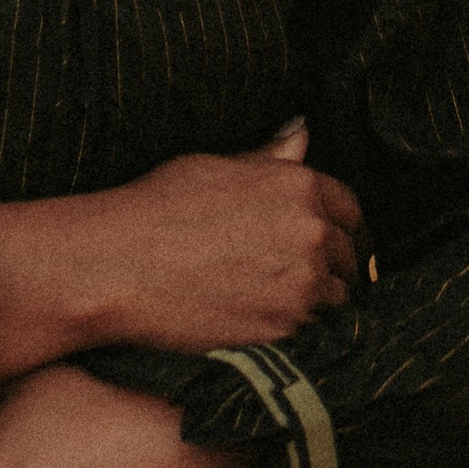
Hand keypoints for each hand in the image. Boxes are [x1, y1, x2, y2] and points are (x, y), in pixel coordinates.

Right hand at [0, 122, 361, 383]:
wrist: (118, 267)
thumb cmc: (155, 209)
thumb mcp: (215, 168)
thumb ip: (270, 159)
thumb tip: (303, 133)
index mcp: (298, 186)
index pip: (350, 209)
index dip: (341, 226)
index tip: (333, 241)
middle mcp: (310, 235)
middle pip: (349, 257)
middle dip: (334, 265)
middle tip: (306, 277)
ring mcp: (301, 287)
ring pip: (336, 299)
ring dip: (320, 301)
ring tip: (285, 303)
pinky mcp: (284, 332)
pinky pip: (312, 334)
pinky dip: (300, 331)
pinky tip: (268, 323)